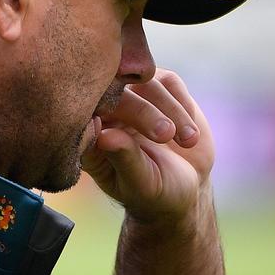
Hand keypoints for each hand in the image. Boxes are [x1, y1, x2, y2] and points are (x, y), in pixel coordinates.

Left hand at [80, 69, 214, 222]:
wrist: (187, 187)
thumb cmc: (156, 192)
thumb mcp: (142, 184)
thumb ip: (124, 159)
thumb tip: (104, 135)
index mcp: (89, 136)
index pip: (84, 114)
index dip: (101, 115)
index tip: (117, 132)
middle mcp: (107, 111)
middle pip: (116, 92)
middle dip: (144, 112)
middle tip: (165, 135)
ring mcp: (133, 97)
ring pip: (146, 82)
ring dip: (170, 109)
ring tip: (188, 140)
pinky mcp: (159, 88)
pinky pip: (169, 83)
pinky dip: (183, 106)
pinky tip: (189, 132)